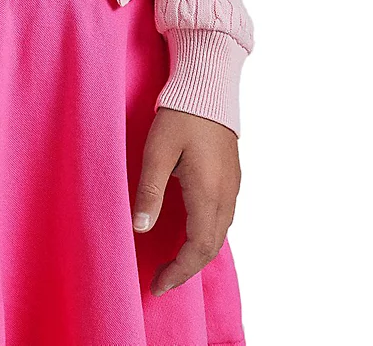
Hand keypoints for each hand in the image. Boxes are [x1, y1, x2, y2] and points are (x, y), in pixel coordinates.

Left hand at [132, 105, 240, 296]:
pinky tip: (191, 234)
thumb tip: (140, 228)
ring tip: (174, 264)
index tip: (157, 285)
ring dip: (198, 254)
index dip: (178, 272)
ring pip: (219, 235)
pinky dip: (207, 237)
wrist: (208, 87)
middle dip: (187, 269)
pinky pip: (223, 219)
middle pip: (210, 248)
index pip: (197, 249)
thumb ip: (149, 191)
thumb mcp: (157, 151)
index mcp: (208, 193)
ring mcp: (232, 187)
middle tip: (161, 281)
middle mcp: (226, 196)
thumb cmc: (180, 115)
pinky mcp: (231, 178)